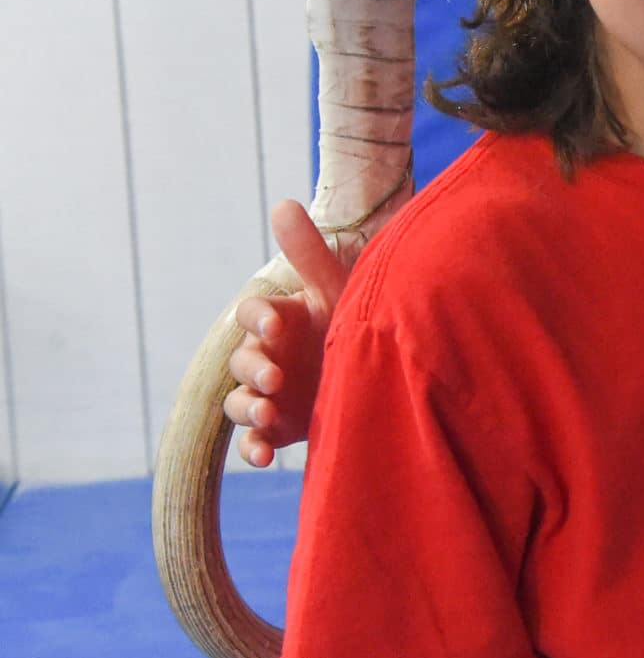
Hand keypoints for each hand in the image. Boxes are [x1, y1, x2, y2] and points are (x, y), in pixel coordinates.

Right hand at [224, 200, 359, 464]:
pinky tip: (264, 455)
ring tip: (267, 411)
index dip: (258, 318)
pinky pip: (253, 439)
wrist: (391, 374)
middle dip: (253, 367)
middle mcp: (269, 354)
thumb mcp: (339, 291)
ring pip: (239, 400)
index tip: (275, 324)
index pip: (252, 313)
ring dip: (246, 407)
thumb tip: (281, 203)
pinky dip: (252, 447)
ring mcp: (270, 392)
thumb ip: (309, 254)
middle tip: (274, 377)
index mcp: (281, 318)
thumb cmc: (360, 322)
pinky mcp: (279, 426)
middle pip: (241, 360)